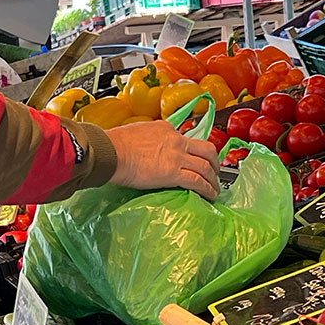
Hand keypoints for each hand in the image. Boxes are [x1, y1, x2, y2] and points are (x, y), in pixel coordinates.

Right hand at [106, 120, 220, 199]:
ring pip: (206, 167)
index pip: (187, 139)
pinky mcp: (174, 173)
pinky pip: (198, 182)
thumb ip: (149, 139)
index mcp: (166, 129)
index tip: (195, 160)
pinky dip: (207, 189)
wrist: (110, 151)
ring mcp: (177, 156)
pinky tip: (210, 195)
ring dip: (214, 179)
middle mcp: (176, 140)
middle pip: (206, 150)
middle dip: (214, 163)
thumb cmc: (114, 144)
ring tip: (215, 189)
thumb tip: (147, 149)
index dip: (194, 152)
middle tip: (214, 173)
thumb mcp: (137, 132)